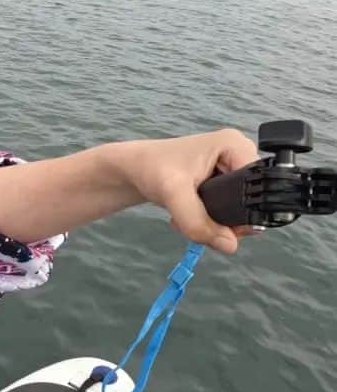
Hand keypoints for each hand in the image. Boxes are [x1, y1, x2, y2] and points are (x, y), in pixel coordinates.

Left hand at [127, 129, 259, 254]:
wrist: (133, 170)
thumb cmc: (151, 168)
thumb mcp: (174, 194)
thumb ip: (198, 221)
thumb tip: (230, 245)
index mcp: (236, 146)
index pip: (259, 186)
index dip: (245, 212)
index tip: (220, 227)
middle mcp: (239, 155)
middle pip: (251, 201)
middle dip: (226, 221)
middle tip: (198, 226)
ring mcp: (231, 169)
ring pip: (238, 211)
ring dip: (214, 224)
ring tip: (186, 219)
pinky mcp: (222, 183)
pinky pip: (227, 211)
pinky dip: (209, 222)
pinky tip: (186, 217)